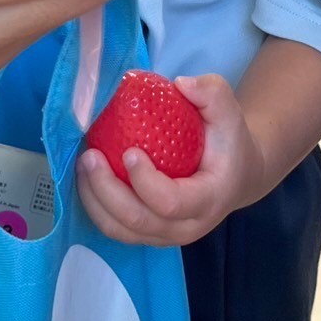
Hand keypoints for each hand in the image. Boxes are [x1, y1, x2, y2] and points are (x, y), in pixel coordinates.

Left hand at [75, 74, 264, 246]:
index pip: (171, 202)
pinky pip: (116, 228)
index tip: (129, 150)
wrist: (237, 174)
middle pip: (138, 221)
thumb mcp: (229, 112)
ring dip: (94, 200)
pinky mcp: (149, 233)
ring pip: (121, 231)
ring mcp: (165, 236)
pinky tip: (86, 177)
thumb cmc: (229, 142)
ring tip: (83, 164)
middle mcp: (187, 227)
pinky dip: (96, 206)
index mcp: (209, 200)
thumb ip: (212, 92)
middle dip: (106, 190)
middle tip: (90, 155)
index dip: (145, 182)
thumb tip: (181, 84)